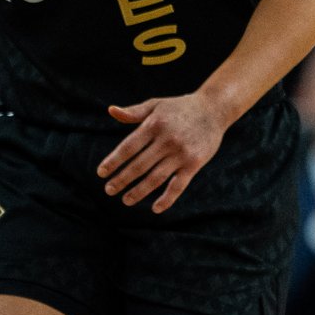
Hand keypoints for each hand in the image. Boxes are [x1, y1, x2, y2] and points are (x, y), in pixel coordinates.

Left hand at [101, 92, 229, 211]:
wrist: (213, 109)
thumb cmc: (179, 107)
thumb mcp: (156, 105)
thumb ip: (134, 112)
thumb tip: (111, 111)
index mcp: (154, 125)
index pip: (128, 147)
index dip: (113, 161)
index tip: (101, 173)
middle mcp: (167, 140)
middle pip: (139, 165)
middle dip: (122, 180)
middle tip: (108, 190)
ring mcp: (181, 153)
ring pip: (155, 178)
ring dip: (139, 192)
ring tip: (125, 200)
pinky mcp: (194, 163)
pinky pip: (178, 185)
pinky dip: (167, 199)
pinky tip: (155, 208)